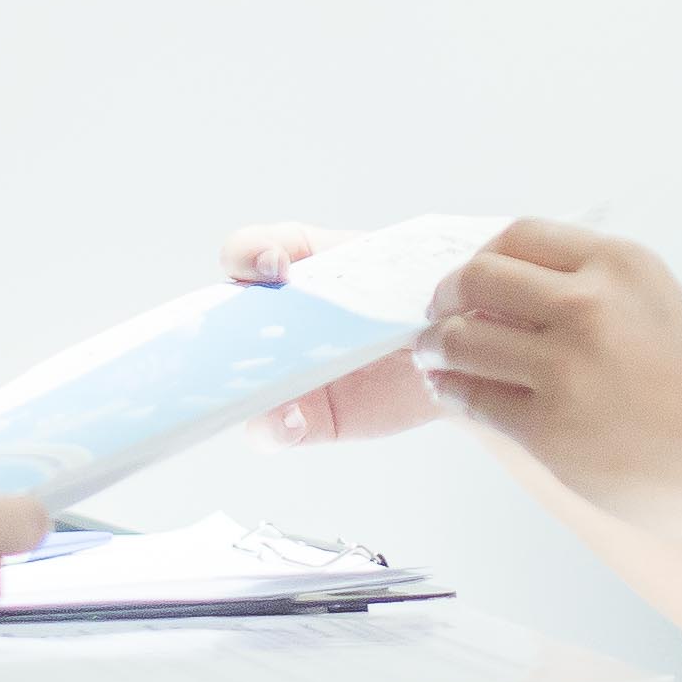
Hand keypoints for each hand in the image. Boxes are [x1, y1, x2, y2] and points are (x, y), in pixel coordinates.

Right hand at [223, 222, 454, 446]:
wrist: (460, 355)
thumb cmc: (419, 295)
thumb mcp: (400, 260)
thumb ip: (378, 257)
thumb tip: (375, 266)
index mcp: (294, 267)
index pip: (246, 252)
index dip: (249, 253)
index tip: (276, 266)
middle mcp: (277, 319)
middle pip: (222, 321)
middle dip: (223, 330)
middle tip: (249, 334)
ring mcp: (288, 370)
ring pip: (237, 381)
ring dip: (246, 386)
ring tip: (279, 391)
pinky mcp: (307, 417)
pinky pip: (271, 429)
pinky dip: (272, 428)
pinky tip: (293, 420)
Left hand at [404, 220, 681, 542]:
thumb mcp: (656, 306)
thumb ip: (590, 291)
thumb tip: (502, 292)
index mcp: (619, 265)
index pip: (517, 237)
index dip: (481, 257)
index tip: (470, 280)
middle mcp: (590, 305)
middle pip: (475, 280)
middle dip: (445, 298)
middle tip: (438, 316)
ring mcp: (568, 368)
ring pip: (460, 340)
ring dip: (437, 347)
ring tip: (437, 357)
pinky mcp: (551, 429)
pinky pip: (472, 399)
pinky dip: (452, 392)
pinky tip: (456, 393)